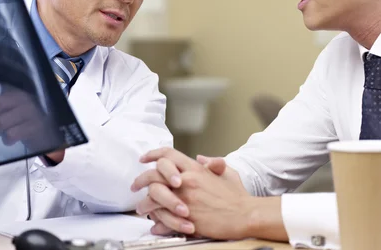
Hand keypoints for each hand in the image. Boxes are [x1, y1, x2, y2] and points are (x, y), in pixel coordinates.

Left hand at [0, 86, 63, 160]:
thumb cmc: (29, 119)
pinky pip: (10, 135)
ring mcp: (32, 112)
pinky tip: (12, 138)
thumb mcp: (12, 110)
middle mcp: (27, 97)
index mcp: (21, 90)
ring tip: (6, 131)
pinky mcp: (35, 127)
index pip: (0, 88)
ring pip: (1, 122)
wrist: (53, 134)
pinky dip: (7, 139)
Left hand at [132, 148, 253, 239]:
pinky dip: (157, 223)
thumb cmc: (237, 195)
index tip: (144, 159)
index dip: (152, 154)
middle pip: (154, 175)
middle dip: (140, 180)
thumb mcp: (226, 172)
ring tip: (141, 209)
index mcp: (195, 168)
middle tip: (135, 185)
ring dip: (144, 204)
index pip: (168, 154)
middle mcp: (187, 181)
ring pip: (154, 198)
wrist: (246, 215)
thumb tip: (200, 157)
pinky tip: (155, 225)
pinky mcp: (187, 218)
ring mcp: (185, 200)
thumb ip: (212, 163)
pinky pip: (164, 219)